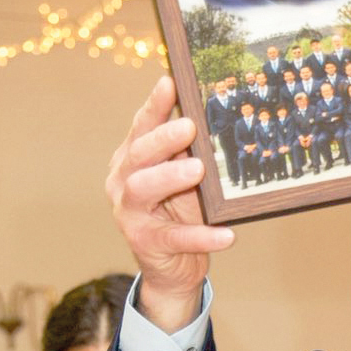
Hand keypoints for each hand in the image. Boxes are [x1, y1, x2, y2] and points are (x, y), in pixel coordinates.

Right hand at [106, 77, 234, 331]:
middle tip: (189, 127)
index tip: (170, 83)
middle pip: (138, 154)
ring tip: (198, 170)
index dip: (155, 105)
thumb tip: (214, 118)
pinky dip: (202, 236)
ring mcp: (130, 214)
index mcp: (131, 158)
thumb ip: (189, 151)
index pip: (142, 126)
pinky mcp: (146, 244)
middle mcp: (123, 182)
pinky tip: (227, 235)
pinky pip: (176, 238)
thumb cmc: (180, 210)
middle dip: (163, 138)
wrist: (173, 267)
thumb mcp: (183, 175)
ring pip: (143, 189)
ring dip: (170, 177)